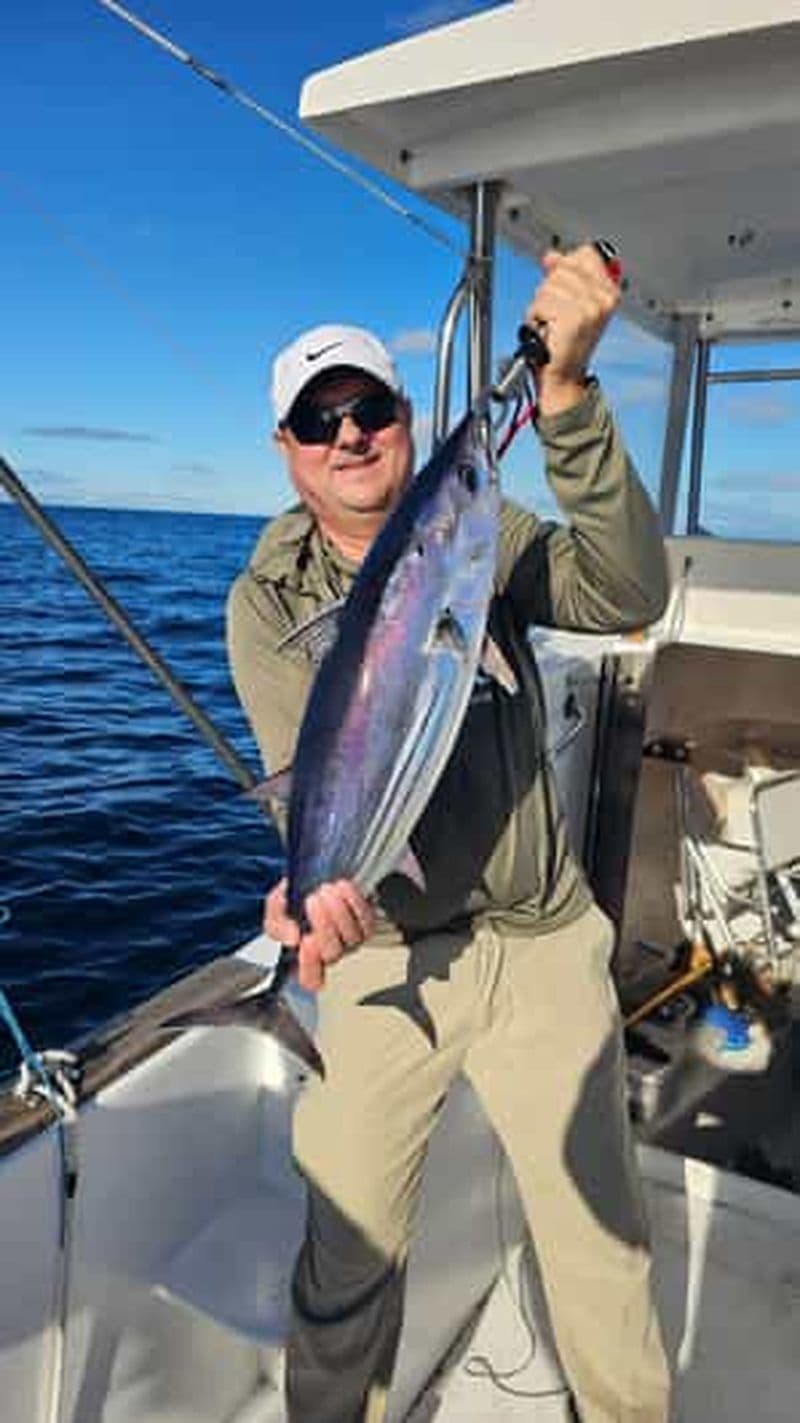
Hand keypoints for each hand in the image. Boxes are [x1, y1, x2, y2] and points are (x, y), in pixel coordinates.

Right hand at [263, 877, 375, 991]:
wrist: (312, 884)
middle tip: (312, 900)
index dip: (310, 965)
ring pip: (351, 936)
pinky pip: (366, 918)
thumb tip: (292, 939)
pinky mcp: (366, 924)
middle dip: (323, 924)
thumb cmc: (292, 904)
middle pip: (333, 954)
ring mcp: (350, 941)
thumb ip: (278, 926)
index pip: (311, 979)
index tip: (305, 940)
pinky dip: (354, 901)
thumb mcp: (275, 914)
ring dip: (338, 910)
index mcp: (305, 960)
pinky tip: (341, 888)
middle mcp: (330, 954)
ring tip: (325, 890)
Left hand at [526, 244, 619, 416]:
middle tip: (556, 314)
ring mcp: (591, 307)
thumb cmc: (567, 343)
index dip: (565, 265)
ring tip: (551, 323)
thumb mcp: (572, 303)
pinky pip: (541, 302)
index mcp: (610, 291)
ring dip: (542, 305)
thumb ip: (565, 275)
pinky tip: (546, 330)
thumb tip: (551, 257)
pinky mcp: (573, 318)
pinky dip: (536, 316)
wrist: (564, 375)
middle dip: (550, 290)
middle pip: (564, 267)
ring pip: (549, 285)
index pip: (585, 254)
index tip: (562, 287)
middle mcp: (604, 298)